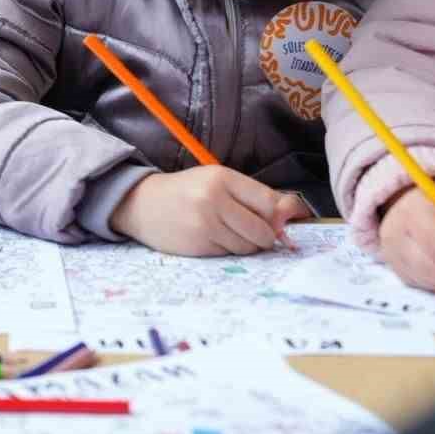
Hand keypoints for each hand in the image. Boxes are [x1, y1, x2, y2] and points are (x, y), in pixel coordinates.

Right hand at [110, 167, 310, 255]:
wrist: (140, 203)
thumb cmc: (185, 192)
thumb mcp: (217, 182)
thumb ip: (254, 197)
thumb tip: (294, 213)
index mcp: (222, 178)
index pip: (269, 202)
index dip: (281, 215)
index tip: (283, 220)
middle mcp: (213, 200)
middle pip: (263, 230)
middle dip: (264, 235)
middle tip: (252, 230)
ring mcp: (204, 225)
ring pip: (248, 246)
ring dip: (245, 244)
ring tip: (226, 231)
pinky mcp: (197, 246)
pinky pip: (229, 254)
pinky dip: (225, 249)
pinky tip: (210, 238)